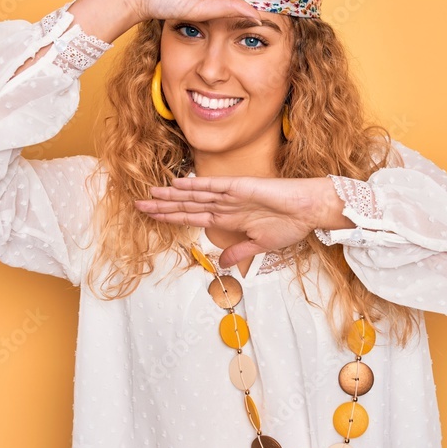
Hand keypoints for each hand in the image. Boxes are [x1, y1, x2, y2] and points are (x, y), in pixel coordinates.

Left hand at [134, 176, 353, 267]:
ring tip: (150, 193)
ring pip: (194, 195)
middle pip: (186, 205)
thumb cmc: (289, 225)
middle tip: (137, 204)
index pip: (192, 217)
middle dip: (162, 206)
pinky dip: (195, 185)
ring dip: (172, 195)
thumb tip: (221, 264)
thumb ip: (238, 252)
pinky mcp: (241, 188)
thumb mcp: (260, 246)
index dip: (170, 217)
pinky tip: (177, 183)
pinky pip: (214, 186)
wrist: (309, 212)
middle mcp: (225, 205)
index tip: (151, 217)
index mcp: (228, 218)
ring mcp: (231, 195)